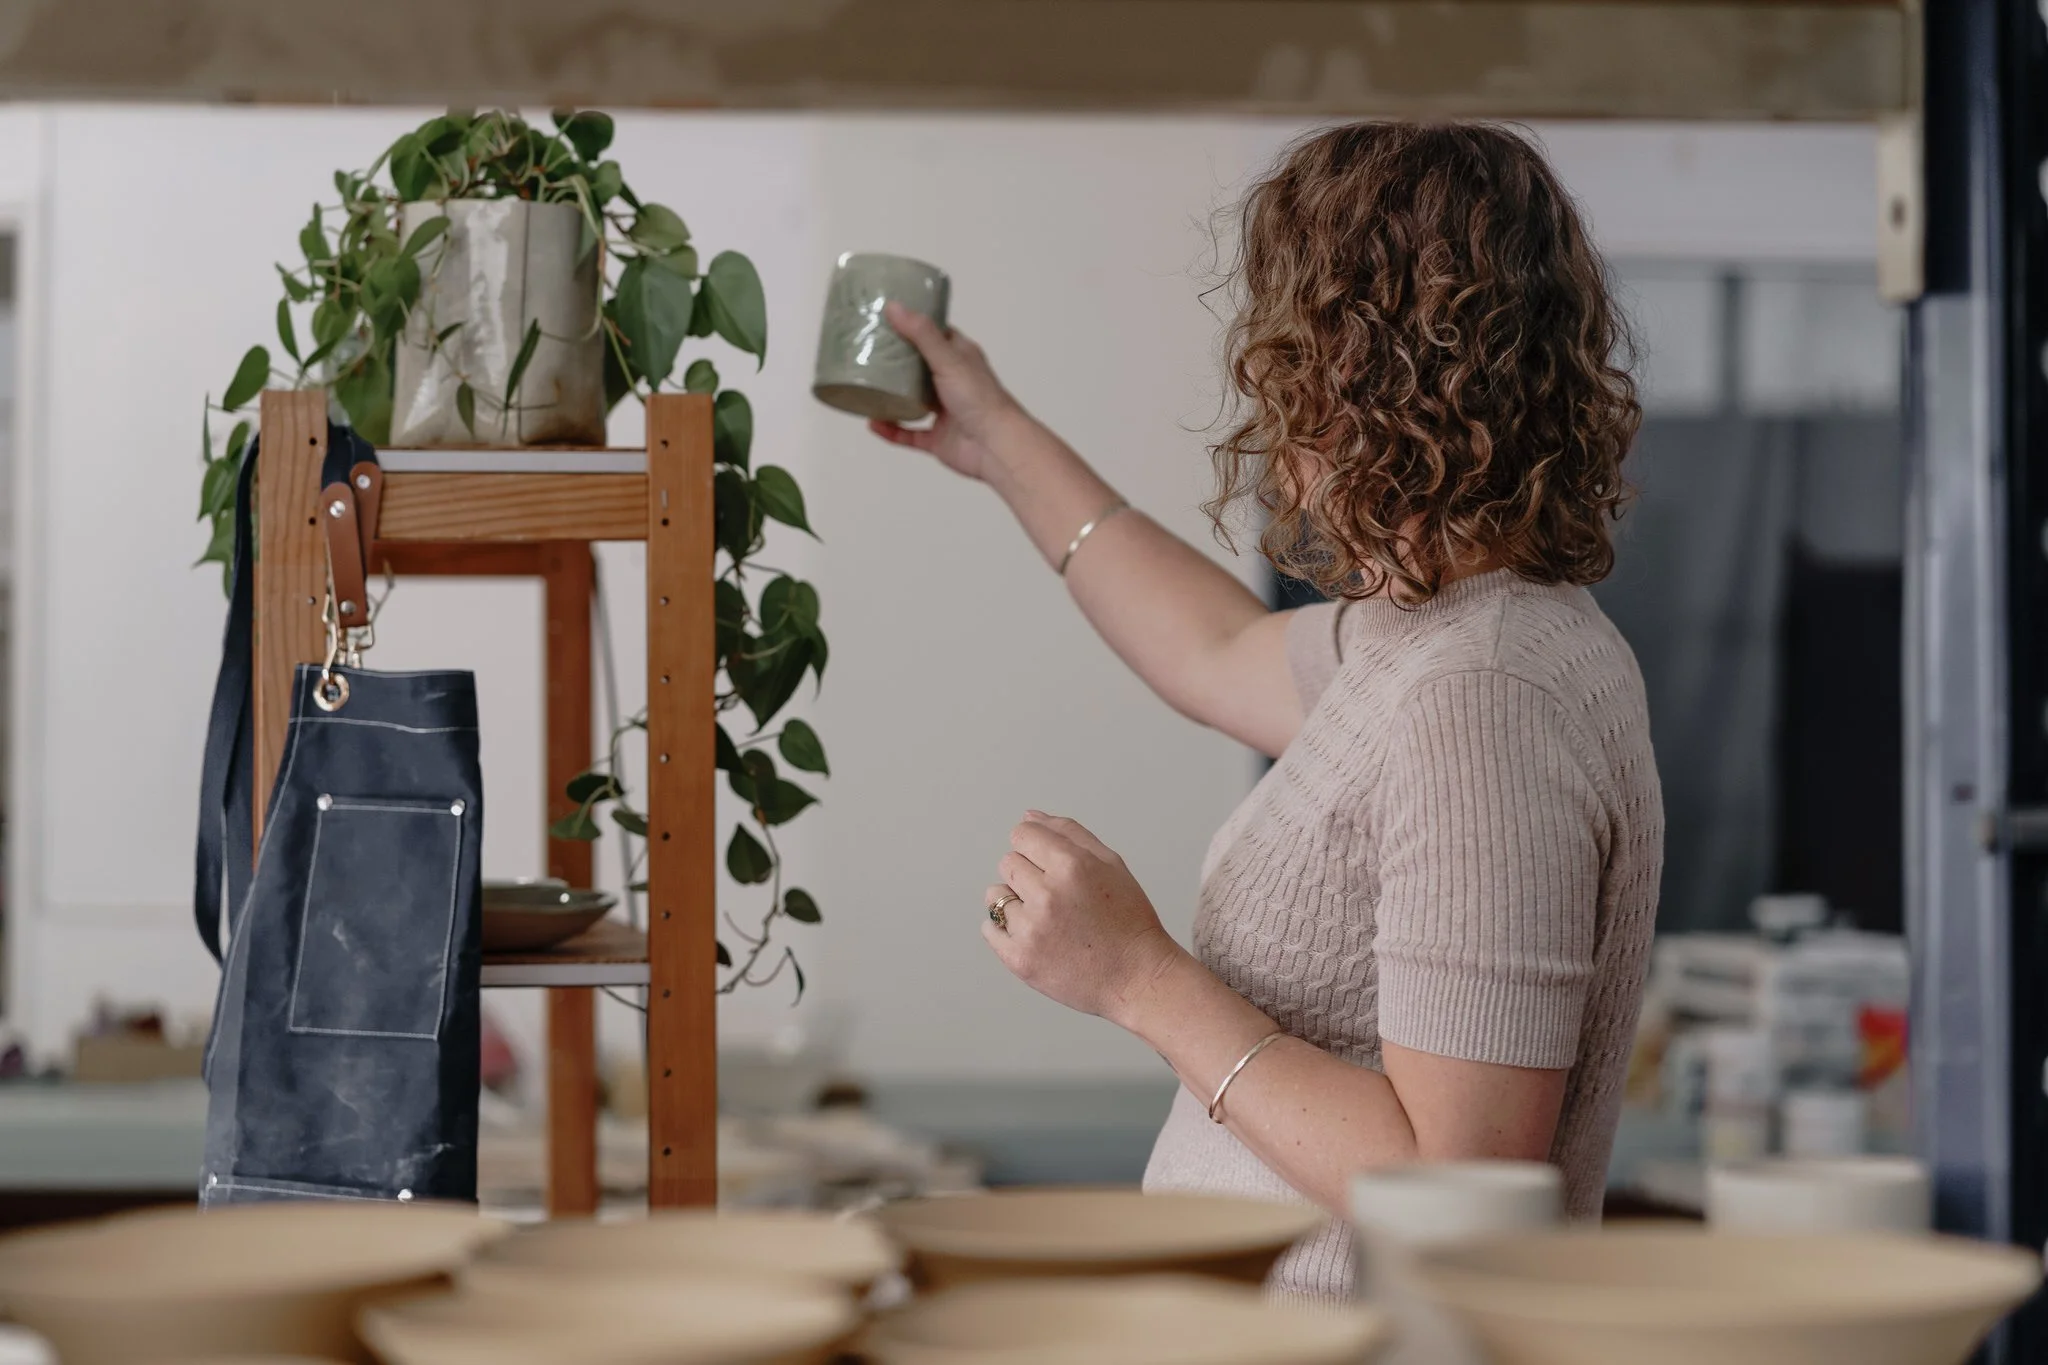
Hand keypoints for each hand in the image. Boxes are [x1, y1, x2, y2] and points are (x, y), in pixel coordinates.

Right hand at [867, 300, 1031, 482]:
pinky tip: (873, 424)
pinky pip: (909, 434)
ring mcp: (945, 412)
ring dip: (891, 396)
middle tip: (868, 349)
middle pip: (920, 367)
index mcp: (960, 358)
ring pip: (912, 401)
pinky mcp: (938, 439)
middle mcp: (952, 382)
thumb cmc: (979, 398)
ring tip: (866, 386)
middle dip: (896, 361)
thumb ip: (921, 334)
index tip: (887, 317)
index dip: (914, 324)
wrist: (995, 447)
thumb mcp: (948, 359)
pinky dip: (891, 430)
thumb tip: (893, 307)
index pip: (936, 335)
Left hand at [983, 811, 1184, 1020]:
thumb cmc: (1129, 921)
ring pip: (995, 894)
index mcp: (1072, 866)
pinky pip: (989, 928)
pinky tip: (1034, 935)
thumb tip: (1029, 817)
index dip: (1035, 847)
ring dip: (1015, 902)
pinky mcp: (1019, 958)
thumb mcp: (1110, 864)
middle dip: (1028, 874)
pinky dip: (1004, 930)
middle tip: (1057, 897)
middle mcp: (1048, 894)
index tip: (1048, 864)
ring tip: (1047, 919)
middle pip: (1008, 862)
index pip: (1022, 834)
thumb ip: (1068, 833)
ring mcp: (1031, 929)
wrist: (1137, 977)